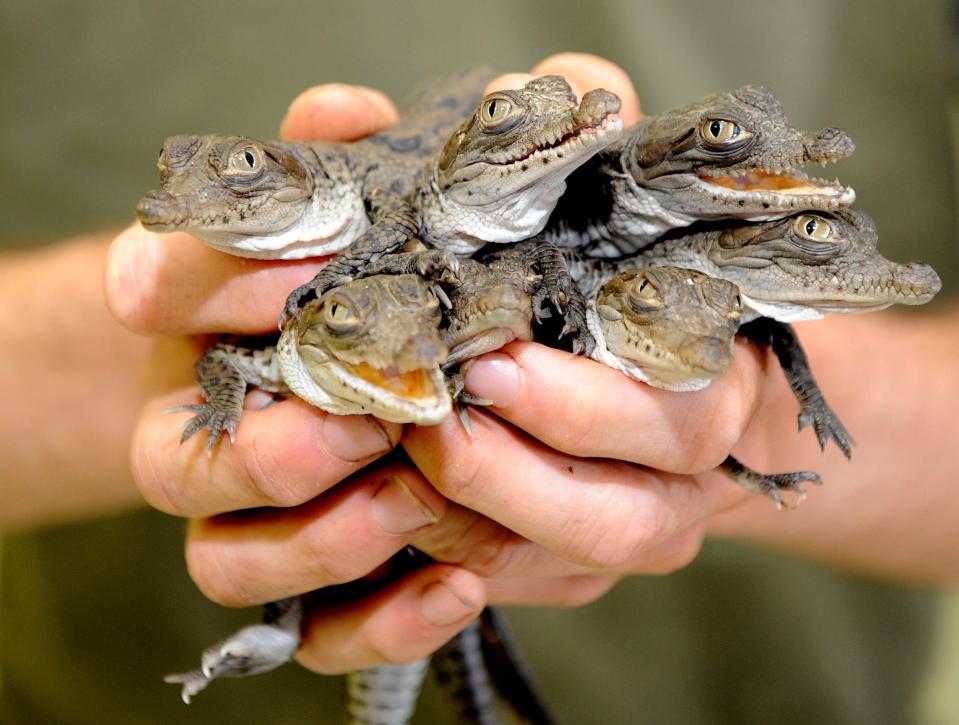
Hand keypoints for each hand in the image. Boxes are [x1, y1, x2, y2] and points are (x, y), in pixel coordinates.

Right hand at [107, 55, 639, 672]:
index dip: (214, 281)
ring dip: (326, 537)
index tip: (310, 272)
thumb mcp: (343, 210)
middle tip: (371, 418)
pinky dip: (384, 619)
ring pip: (230, 566)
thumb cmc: (350, 284)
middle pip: (181, 466)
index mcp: (190, 322)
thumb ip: (335, 162)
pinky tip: (459, 585)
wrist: (356, 374)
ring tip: (414, 495)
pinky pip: (315, 633)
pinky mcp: (305, 586)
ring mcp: (239, 521)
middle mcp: (194, 431)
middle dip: (277, 447)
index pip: (156, 289)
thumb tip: (347, 114)